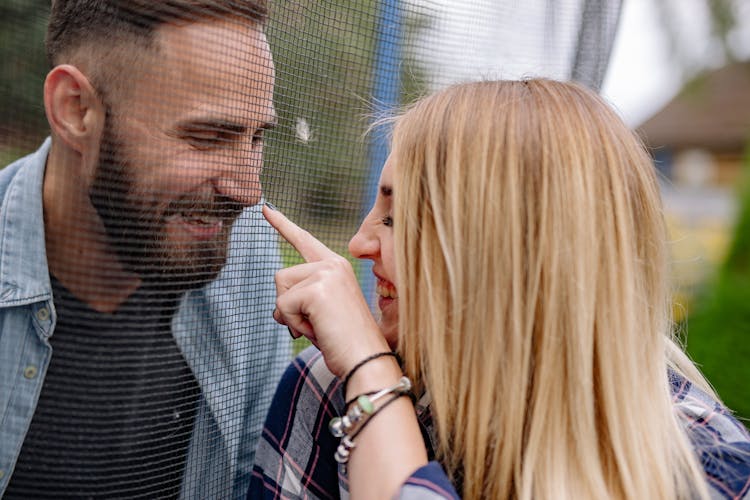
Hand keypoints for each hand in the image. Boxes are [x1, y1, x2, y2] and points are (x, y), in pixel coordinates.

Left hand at [263, 204, 389, 377]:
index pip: (304, 241)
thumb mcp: (322, 312)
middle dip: (288, 307)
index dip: (282, 225)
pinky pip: (283, 307)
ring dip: (292, 317)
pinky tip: (318, 330)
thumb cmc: (345, 342)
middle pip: (281, 277)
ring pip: (280, 291)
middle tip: (316, 324)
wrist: (365, 358)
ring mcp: (326, 273)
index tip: (265, 208)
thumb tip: (277, 307)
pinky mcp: (317, 289)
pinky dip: (295, 325)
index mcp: (337, 266)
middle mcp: (333, 263)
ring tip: (319, 327)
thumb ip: (302, 298)